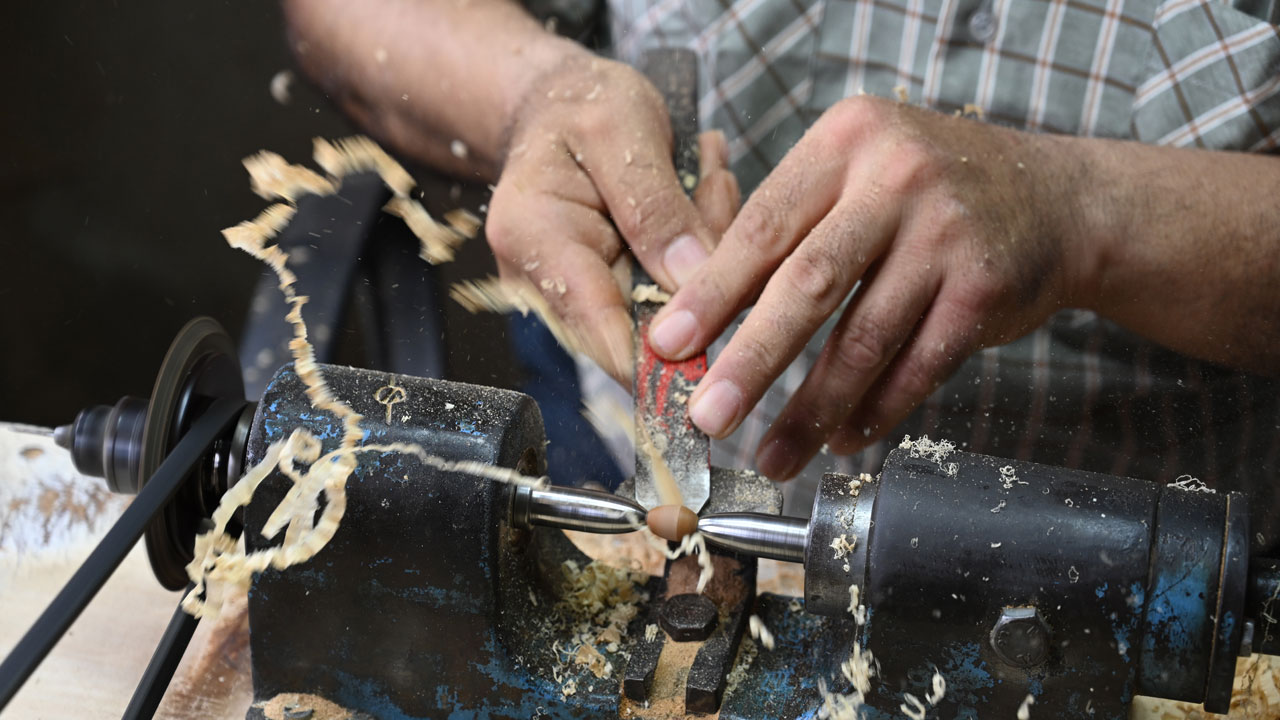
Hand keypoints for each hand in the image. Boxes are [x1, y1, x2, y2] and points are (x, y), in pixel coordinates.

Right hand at [485, 52, 739, 382]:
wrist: (556, 106)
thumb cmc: (581, 107)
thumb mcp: (621, 130)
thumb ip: (656, 208)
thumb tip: (692, 285)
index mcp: (533, 238)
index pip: (600, 328)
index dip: (663, 355)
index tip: (723, 340)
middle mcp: (545, 283)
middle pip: (644, 326)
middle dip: (700, 272)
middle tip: (713, 185)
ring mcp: (579, 295)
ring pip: (669, 311)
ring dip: (704, 251)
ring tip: (701, 176)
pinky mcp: (612, 294)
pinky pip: (673, 294)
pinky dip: (699, 250)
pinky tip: (696, 194)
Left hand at [648, 95, 1092, 479]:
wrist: (1056, 197)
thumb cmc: (926, 193)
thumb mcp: (856, 172)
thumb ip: (791, 226)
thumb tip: (703, 315)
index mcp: (845, 142)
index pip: (763, 226)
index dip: (710, 293)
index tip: (668, 344)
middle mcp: (897, 178)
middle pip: (809, 284)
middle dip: (752, 361)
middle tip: (709, 415)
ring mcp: (947, 234)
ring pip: (864, 338)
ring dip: (813, 409)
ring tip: (773, 455)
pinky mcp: (985, 288)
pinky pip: (919, 365)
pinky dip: (876, 410)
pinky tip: (842, 439)